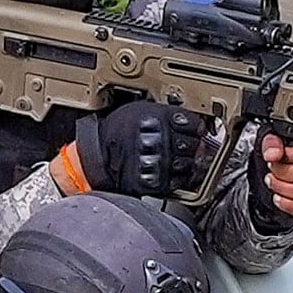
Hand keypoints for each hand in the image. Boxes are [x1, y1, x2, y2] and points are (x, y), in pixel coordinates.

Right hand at [71, 98, 207, 201]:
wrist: (97, 157)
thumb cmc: (116, 132)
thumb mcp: (140, 109)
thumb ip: (166, 113)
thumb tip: (189, 120)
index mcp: (158, 119)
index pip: (193, 123)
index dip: (196, 126)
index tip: (194, 129)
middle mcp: (161, 140)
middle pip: (194, 144)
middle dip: (193, 145)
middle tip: (185, 145)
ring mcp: (160, 163)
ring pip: (190, 164)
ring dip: (187, 162)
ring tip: (175, 158)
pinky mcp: (157, 182)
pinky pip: (179, 181)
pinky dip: (178, 177)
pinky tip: (168, 170)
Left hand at [252, 129, 292, 225]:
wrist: (284, 173)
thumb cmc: (286, 155)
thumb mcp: (275, 140)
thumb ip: (273, 143)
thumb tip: (273, 153)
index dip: (290, 156)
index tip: (279, 156)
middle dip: (283, 173)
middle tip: (273, 169)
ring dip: (282, 188)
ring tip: (273, 181)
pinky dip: (288, 205)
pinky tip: (279, 197)